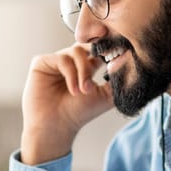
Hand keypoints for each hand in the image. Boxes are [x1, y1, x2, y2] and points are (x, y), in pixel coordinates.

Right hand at [21, 43, 112, 164]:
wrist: (57, 126)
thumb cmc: (79, 113)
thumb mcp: (106, 95)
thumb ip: (118, 77)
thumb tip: (127, 58)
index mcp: (87, 66)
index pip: (99, 49)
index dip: (109, 48)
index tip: (120, 52)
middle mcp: (71, 61)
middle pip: (88, 44)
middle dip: (98, 51)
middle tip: (107, 59)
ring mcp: (56, 60)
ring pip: (77, 51)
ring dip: (84, 71)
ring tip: (84, 90)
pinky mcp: (42, 62)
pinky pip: (62, 59)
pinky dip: (71, 74)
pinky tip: (74, 90)